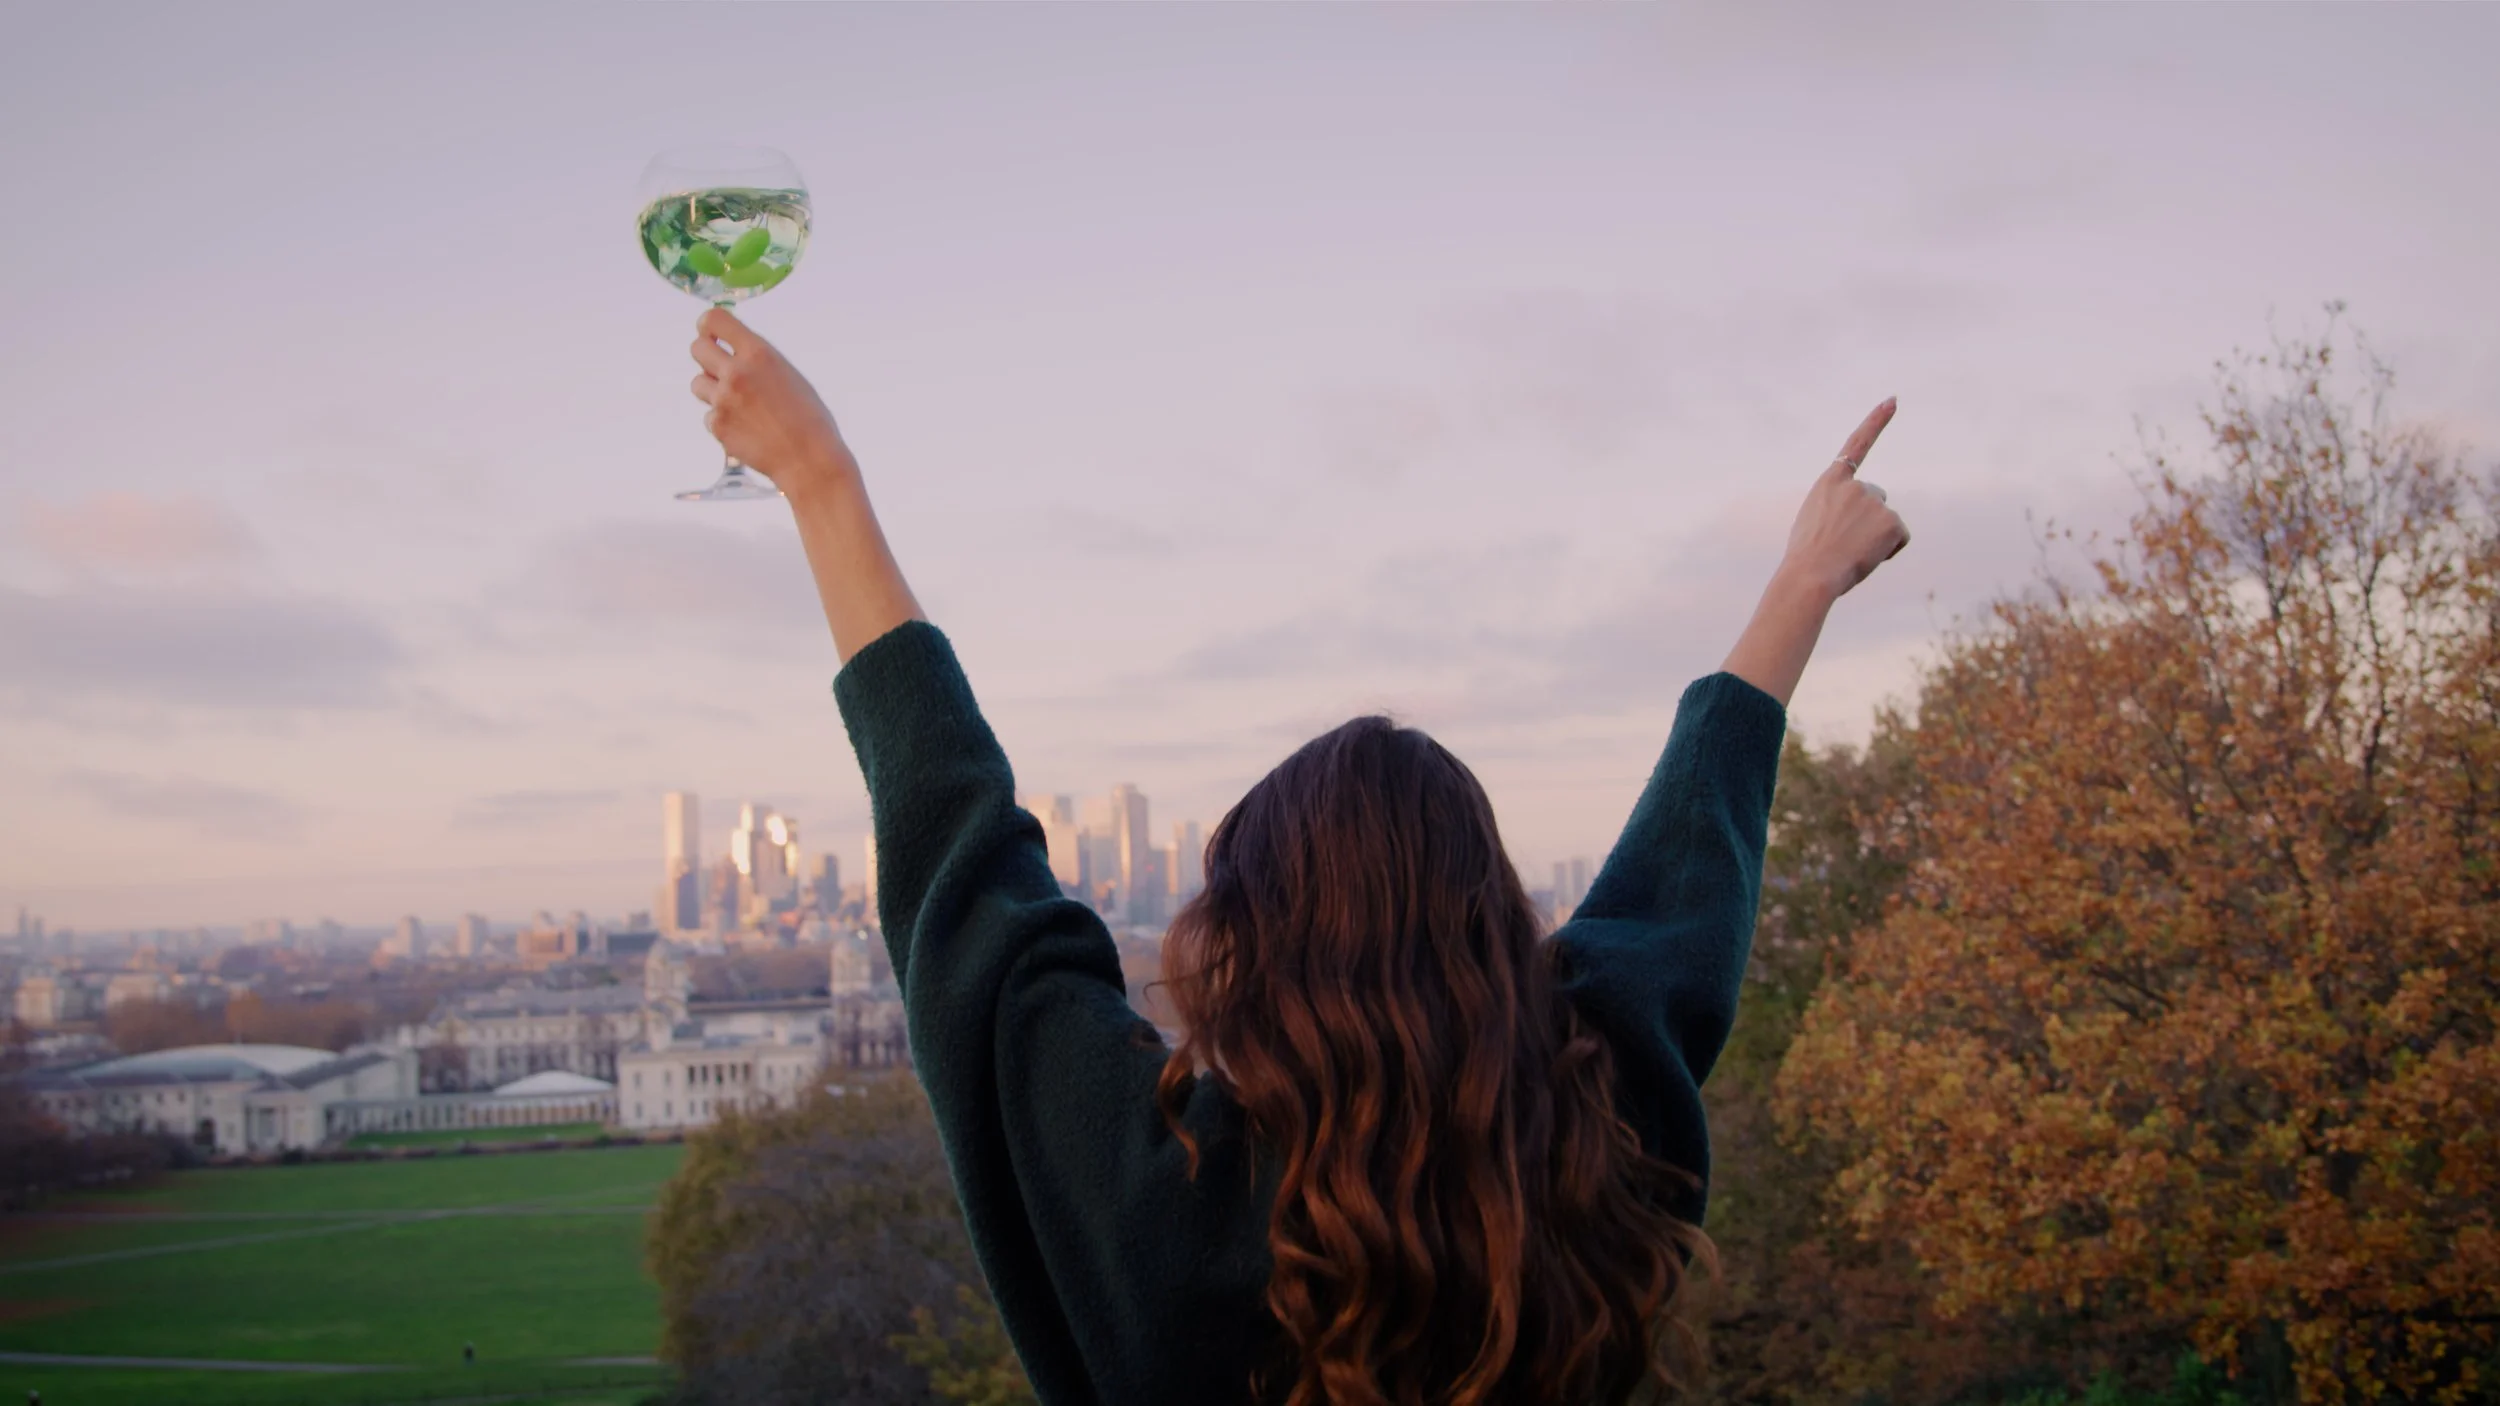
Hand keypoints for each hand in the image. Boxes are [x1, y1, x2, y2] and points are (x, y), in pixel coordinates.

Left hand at [688, 308, 857, 500]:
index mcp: (758, 353)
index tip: (711, 334)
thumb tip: (732, 351)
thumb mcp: (788, 374)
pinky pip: (708, 415)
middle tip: (719, 368)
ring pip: (697, 383)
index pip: (713, 320)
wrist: (809, 459)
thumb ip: (757, 360)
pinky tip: (746, 429)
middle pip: (696, 348)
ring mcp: (724, 400)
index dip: (707, 326)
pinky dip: (723, 421)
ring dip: (712, 390)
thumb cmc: (808, 418)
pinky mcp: (718, 426)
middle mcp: (736, 372)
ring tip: (739, 404)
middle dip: (705, 356)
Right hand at [1779, 397, 1910, 601]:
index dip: (1876, 421)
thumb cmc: (1806, 557)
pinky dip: (1889, 550)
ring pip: (1886, 522)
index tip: (1893, 400)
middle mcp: (1855, 485)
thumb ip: (1837, 508)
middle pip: (1876, 499)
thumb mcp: (1813, 521)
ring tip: (1850, 553)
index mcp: (1830, 482)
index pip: (1857, 444)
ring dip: (1875, 538)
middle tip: (1843, 542)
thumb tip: (1864, 522)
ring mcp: (1875, 501)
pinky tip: (1867, 556)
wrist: (1810, 575)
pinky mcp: (1892, 521)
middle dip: (1867, 519)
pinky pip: (1899, 537)